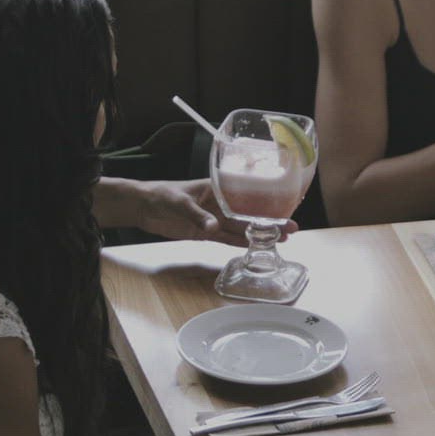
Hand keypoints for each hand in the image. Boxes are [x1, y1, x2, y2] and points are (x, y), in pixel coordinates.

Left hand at [92, 177, 289, 246]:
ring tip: (281, 240)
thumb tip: (212, 228)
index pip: (247, 194)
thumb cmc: (161, 195)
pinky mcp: (205, 233)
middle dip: (270, 220)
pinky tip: (256, 247)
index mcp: (218, 188)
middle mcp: (220, 204)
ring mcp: (214, 219)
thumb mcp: (178, 201)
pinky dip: (240, 243)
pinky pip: (226, 239)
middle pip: (250, 214)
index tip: (285, 206)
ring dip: (260, 234)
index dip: (267, 200)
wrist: (142, 207)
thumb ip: (196, 215)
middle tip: (292, 228)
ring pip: (241, 228)